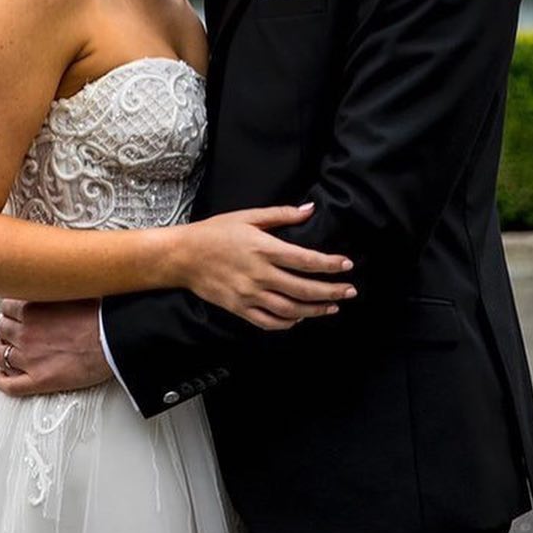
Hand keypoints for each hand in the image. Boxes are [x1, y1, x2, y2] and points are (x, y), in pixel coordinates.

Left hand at [0, 298, 112, 397]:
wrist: (115, 341)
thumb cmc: (102, 316)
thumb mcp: (76, 290)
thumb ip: (56, 290)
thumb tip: (56, 284)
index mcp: (32, 308)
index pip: (7, 307)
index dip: (12, 310)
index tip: (17, 312)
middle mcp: (25, 332)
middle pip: (2, 329)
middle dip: (7, 329)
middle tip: (14, 330)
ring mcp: (29, 358)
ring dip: (0, 352)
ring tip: (4, 351)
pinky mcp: (38, 381)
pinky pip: (9, 385)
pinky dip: (1, 381)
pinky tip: (2, 377)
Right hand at [179, 203, 355, 329]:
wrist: (183, 256)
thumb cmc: (215, 232)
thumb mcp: (248, 217)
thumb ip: (280, 215)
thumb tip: (309, 209)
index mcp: (263, 249)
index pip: (305, 260)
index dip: (330, 264)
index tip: (347, 265)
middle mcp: (259, 274)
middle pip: (303, 289)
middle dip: (331, 291)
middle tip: (350, 291)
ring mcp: (249, 295)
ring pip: (290, 309)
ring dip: (315, 310)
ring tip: (333, 307)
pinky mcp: (239, 308)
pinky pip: (268, 322)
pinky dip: (288, 323)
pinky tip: (300, 318)